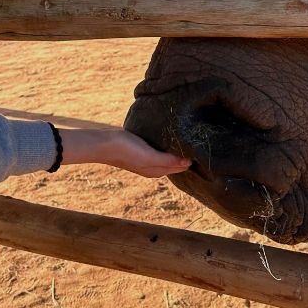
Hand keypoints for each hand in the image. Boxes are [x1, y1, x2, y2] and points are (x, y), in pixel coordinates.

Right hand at [59, 127, 190, 178]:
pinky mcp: (140, 149)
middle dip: (187, 157)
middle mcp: (153, 167)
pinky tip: (170, 137)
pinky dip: (168, 146)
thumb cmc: (126, 150)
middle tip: (202, 144)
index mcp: (157, 171)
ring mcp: (146, 158)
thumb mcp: (149, 157)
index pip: (181, 167)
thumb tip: (188, 162)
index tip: (205, 151)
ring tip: (190, 140)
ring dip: (178, 151)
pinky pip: (159, 148)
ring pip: (168, 156)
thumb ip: (168, 161)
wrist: (103, 144)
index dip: (192, 161)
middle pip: (176, 162)